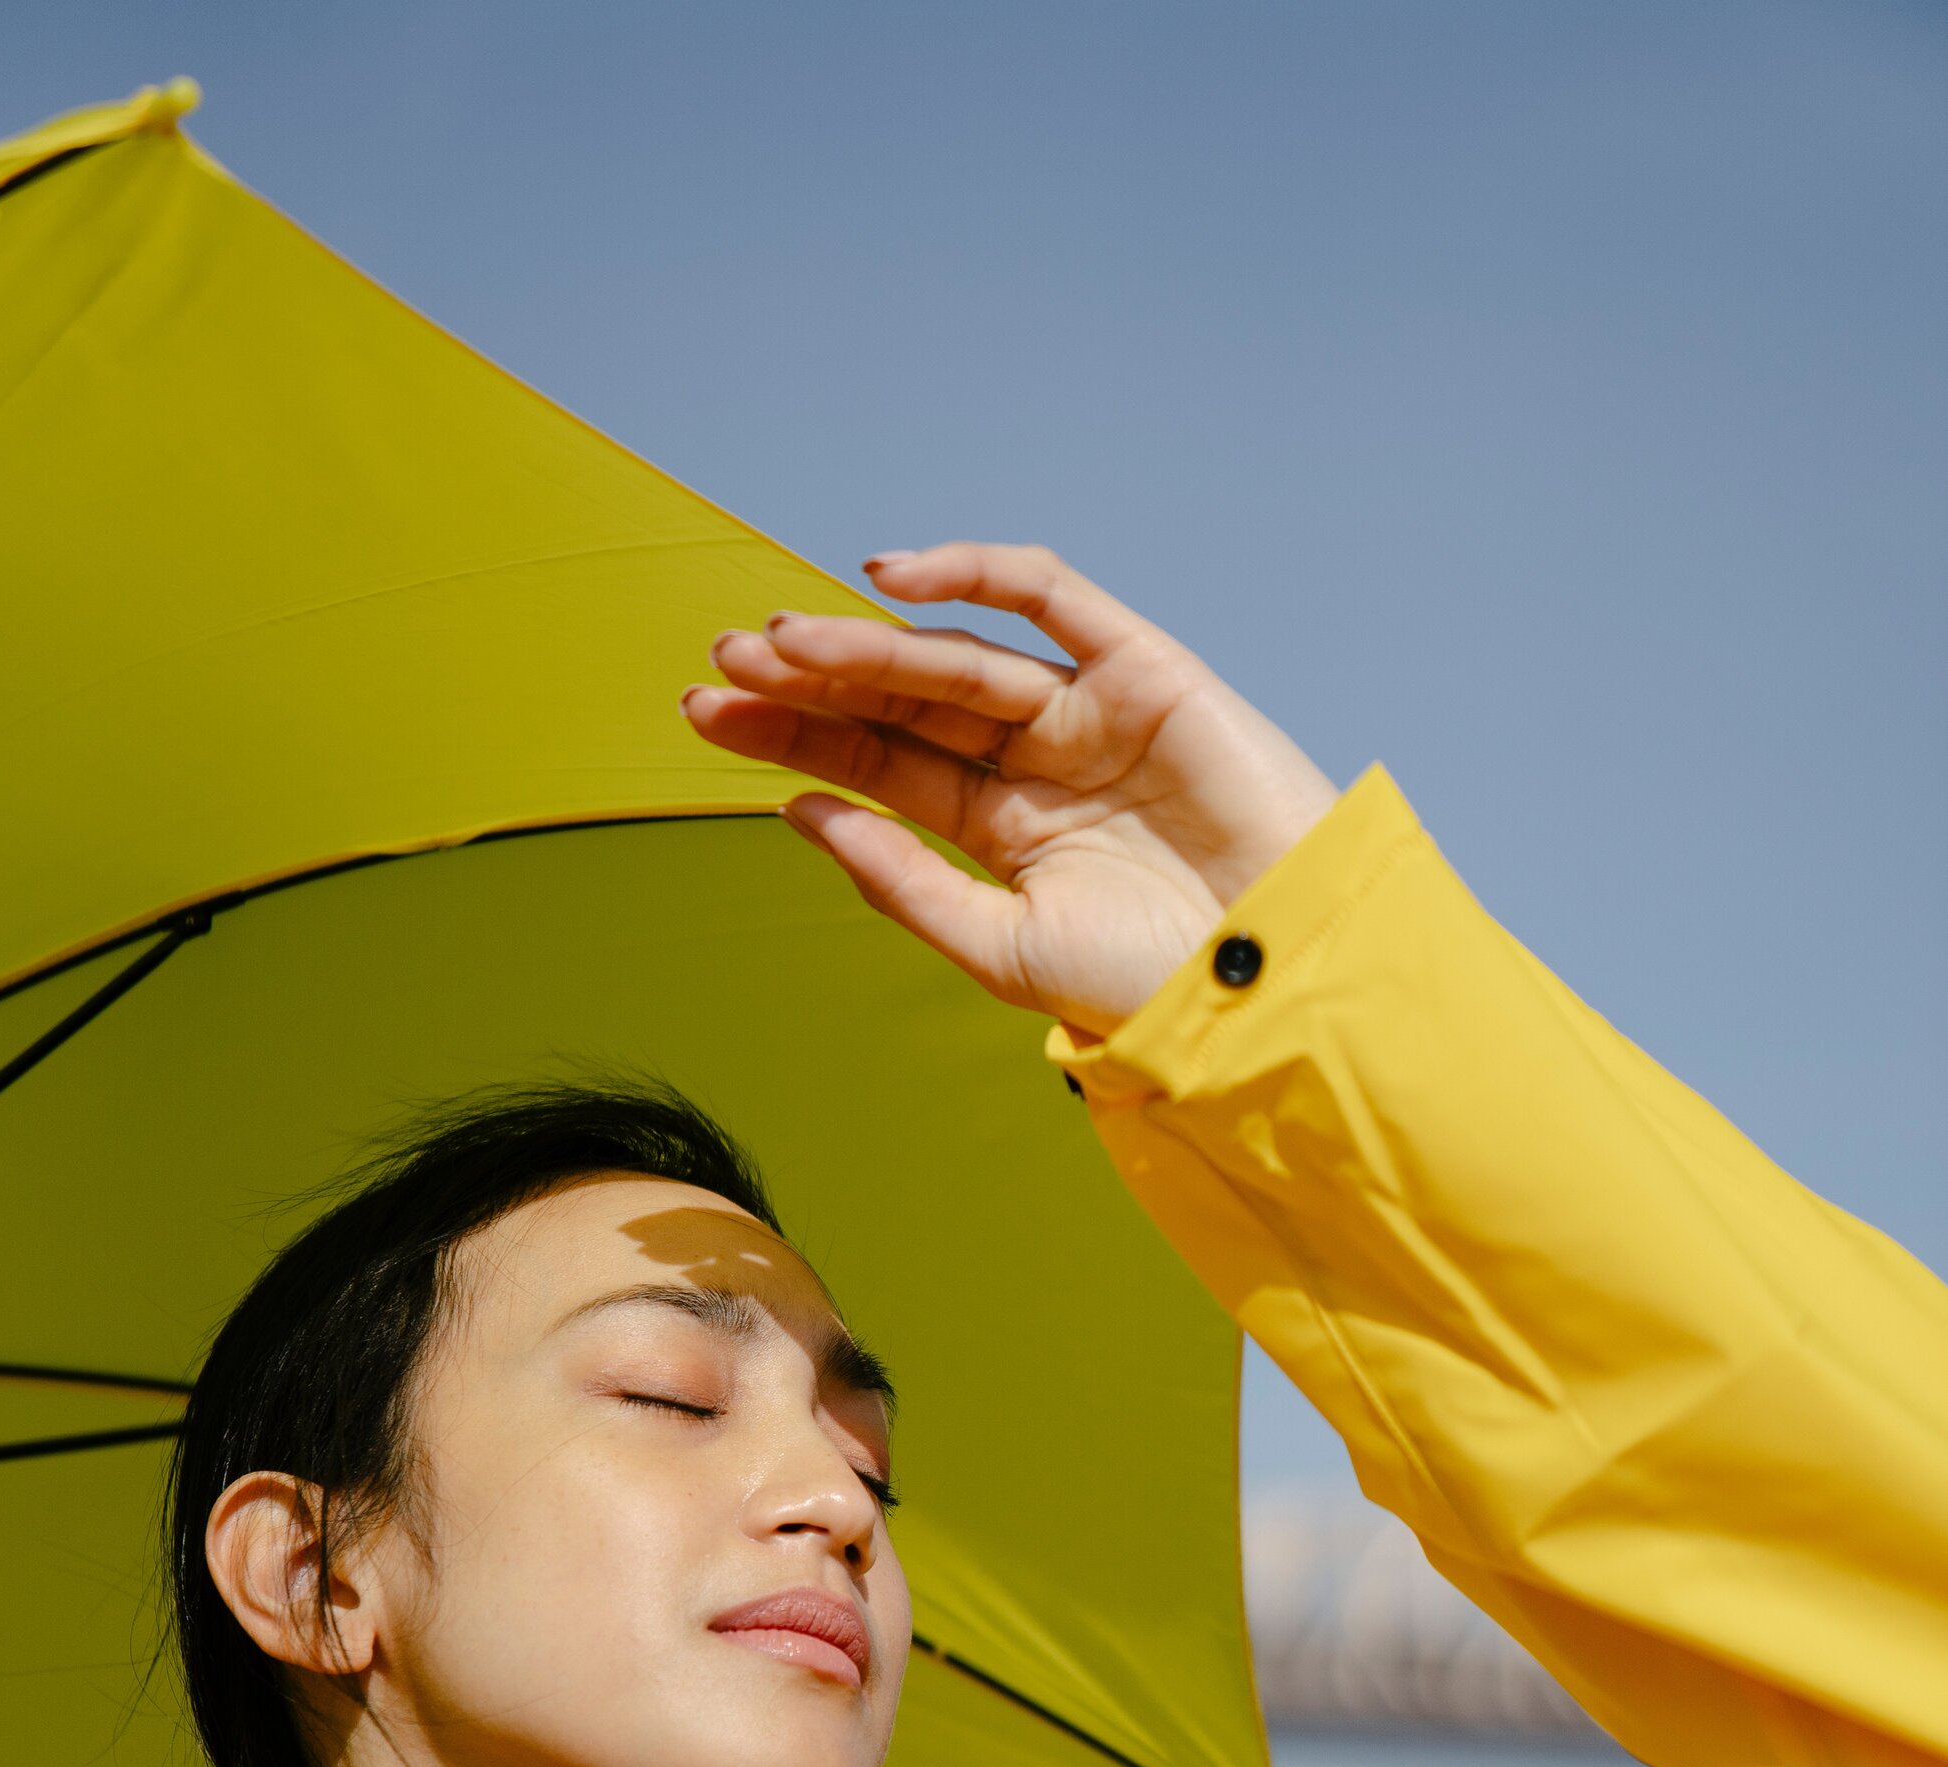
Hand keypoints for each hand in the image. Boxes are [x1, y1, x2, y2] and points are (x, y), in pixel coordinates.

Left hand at [682, 542, 1336, 1039]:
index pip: (878, 763)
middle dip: (810, 679)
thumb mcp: (1002, 946)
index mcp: (1003, 827)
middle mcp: (1037, 760)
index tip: (708, 716)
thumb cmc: (1147, 983)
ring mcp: (1089, 711)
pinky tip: (889, 577)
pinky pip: (1052, 598)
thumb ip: (905, 882)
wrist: (1268, 983)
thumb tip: (803, 813)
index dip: (794, 735)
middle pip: (901, 699)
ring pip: (955, 655)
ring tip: (779, 644)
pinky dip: (975, 572)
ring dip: (865, 642)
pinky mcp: (1143, 671)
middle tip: (720, 665)